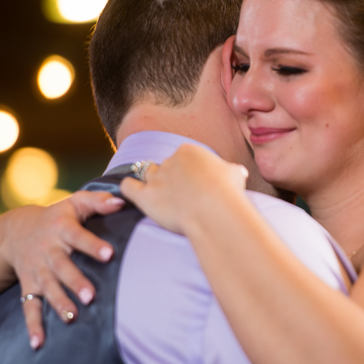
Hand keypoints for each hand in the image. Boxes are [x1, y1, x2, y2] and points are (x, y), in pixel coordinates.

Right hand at [3, 191, 124, 348]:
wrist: (15, 231)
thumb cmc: (57, 217)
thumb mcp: (75, 203)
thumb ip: (99, 201)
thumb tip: (123, 200)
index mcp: (61, 229)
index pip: (78, 237)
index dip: (93, 245)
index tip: (109, 254)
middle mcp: (48, 251)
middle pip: (61, 267)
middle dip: (75, 281)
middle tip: (90, 296)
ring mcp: (37, 270)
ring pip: (47, 288)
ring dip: (58, 303)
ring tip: (72, 318)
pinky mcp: (28, 286)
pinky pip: (28, 306)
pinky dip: (32, 325)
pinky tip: (38, 343)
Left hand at [119, 145, 248, 234]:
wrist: (215, 211)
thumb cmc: (228, 193)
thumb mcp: (235, 175)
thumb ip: (230, 171)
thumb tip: (237, 173)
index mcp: (190, 151)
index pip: (184, 157)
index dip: (190, 171)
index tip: (198, 186)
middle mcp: (170, 161)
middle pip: (166, 166)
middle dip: (173, 179)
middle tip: (184, 196)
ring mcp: (156, 178)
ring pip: (147, 173)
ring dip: (152, 181)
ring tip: (161, 195)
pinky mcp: (145, 197)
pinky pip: (127, 187)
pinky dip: (128, 189)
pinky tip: (133, 194)